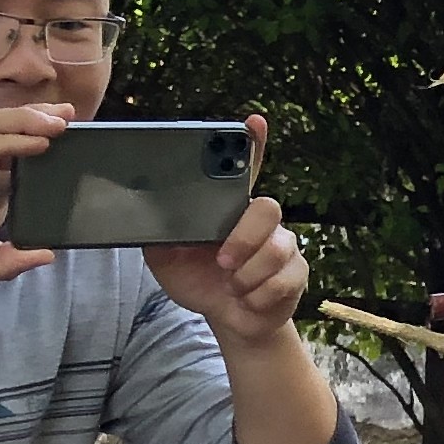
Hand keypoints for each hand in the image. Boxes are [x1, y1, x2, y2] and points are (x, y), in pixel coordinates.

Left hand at [144, 115, 307, 341]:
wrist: (229, 321)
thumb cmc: (200, 281)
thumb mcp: (166, 261)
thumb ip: (158, 237)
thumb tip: (146, 217)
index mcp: (230, 211)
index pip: (245, 170)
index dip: (252, 144)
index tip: (253, 122)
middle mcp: (261, 222)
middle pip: (267, 208)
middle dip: (244, 238)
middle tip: (223, 261)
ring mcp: (283, 246)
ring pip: (276, 249)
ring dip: (246, 276)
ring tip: (233, 286)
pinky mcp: (297, 273)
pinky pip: (282, 280)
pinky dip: (257, 296)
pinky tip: (248, 299)